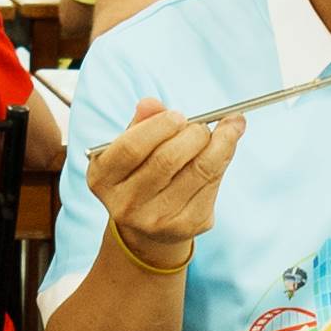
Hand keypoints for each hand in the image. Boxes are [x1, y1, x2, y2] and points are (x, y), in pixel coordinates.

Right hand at [87, 99, 244, 270]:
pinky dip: (224, 160)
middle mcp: (125, 204)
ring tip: (227, 128)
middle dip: (193, 134)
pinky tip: (227, 147)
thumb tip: (152, 103)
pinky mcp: (186, 227)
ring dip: (220, 143)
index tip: (179, 115)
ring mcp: (156, 220)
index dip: (159, 126)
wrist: (147, 225)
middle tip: (202, 124)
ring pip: (199, 171)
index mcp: (102, 178)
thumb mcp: (132, 146)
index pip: (131, 148)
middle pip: (167, 160)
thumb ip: (141, 123)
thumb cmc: (140, 172)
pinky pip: (212, 185)